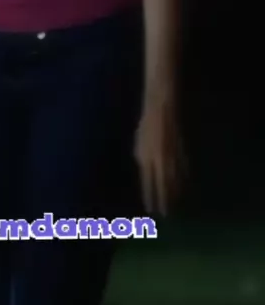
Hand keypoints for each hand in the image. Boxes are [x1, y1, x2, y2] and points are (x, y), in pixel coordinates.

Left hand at [134, 95, 186, 215]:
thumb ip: (141, 159)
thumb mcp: (139, 144)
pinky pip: (183, 171)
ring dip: (175, 194)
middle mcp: (159, 161)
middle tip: (166, 214)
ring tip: (175, 206)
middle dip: (164, 201)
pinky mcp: (181, 152)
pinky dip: (183, 180)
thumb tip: (144, 173)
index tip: (151, 211)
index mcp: (145, 158)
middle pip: (162, 186)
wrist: (162, 110)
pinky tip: (184, 188)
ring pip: (174, 181)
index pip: (148, 184)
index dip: (150, 198)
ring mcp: (172, 157)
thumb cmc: (147, 125)